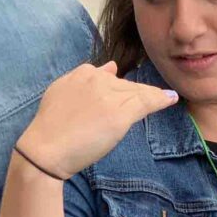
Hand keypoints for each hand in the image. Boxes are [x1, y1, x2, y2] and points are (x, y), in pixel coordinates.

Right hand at [17, 61, 178, 178]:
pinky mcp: (119, 114)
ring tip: (166, 98)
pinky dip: (161, 100)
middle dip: (136, 93)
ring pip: (138, 93)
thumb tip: (110, 67)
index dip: (119, 88)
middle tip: (149, 100)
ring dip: (152, 96)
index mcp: (82, 73)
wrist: (45, 148)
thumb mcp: (61, 92)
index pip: (109, 76)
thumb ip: (83, 79)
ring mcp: (110, 96)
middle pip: (125, 85)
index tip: (125, 96)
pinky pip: (146, 103)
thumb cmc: (50, 128)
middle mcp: (98, 79)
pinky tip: (171, 99)